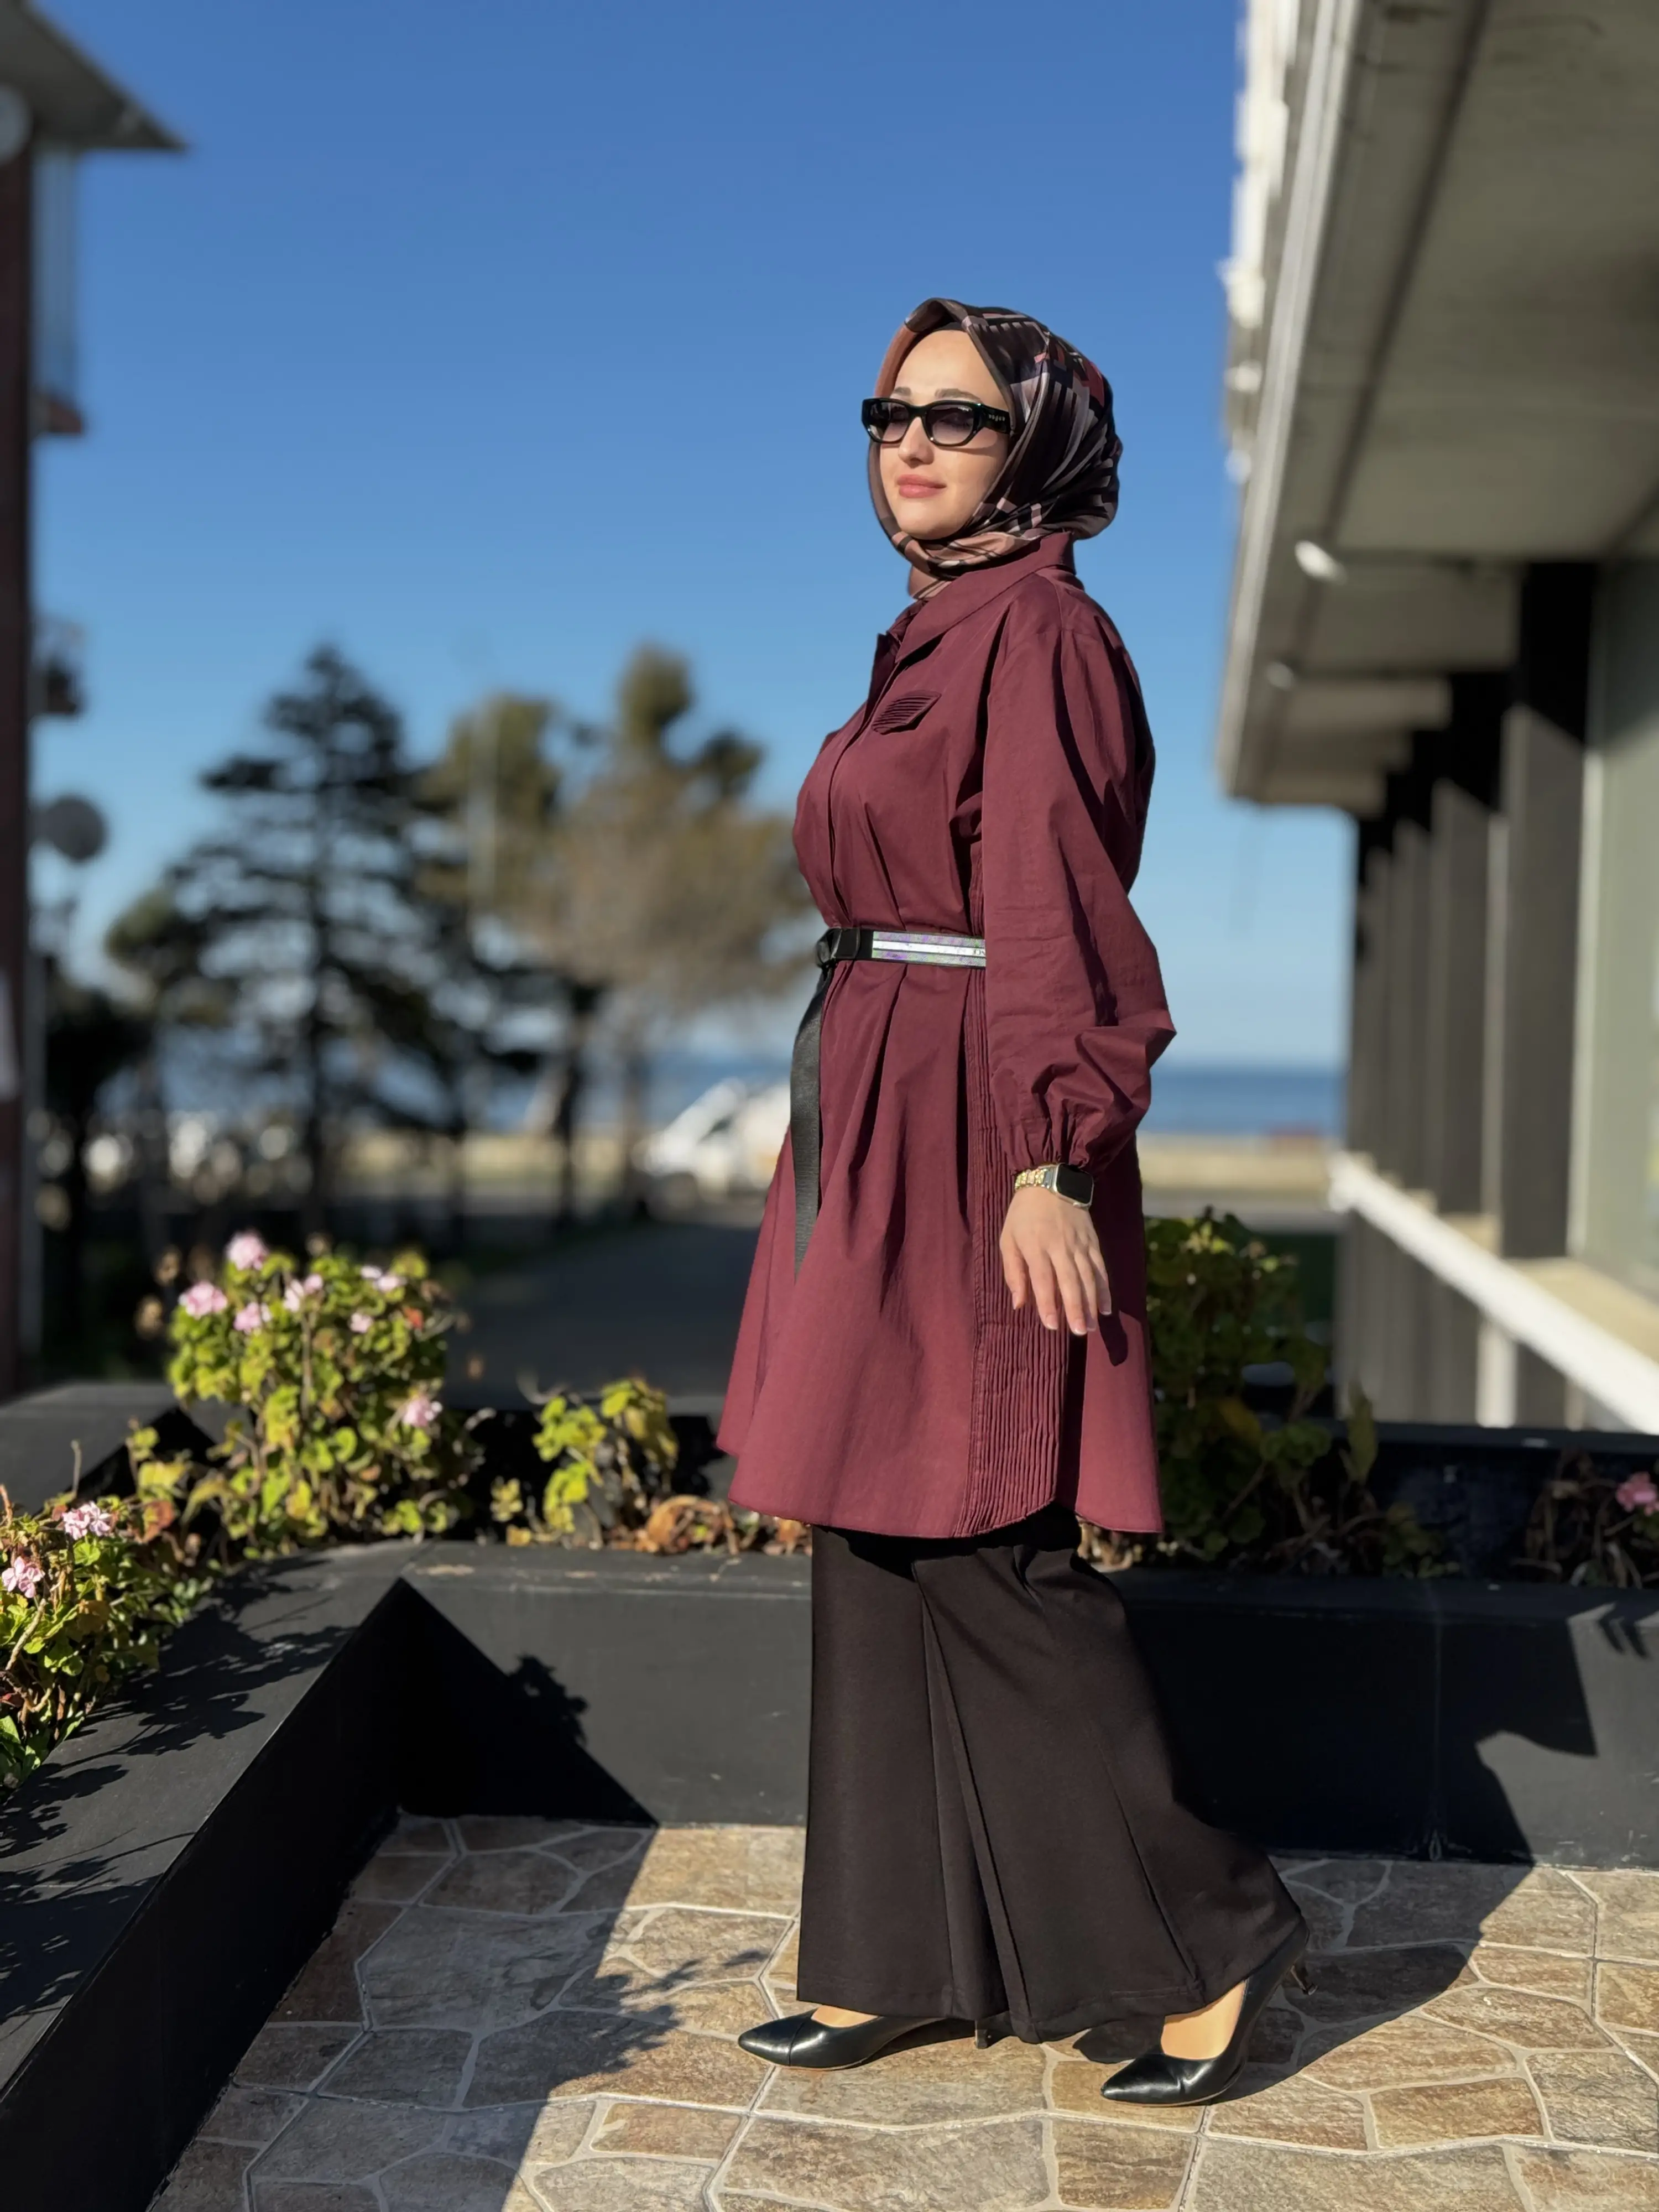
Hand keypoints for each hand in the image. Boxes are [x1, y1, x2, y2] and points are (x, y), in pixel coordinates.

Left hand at [999, 1185, 1111, 1333]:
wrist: (1051, 1182)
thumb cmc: (1023, 1216)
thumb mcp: (1008, 1239)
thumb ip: (1013, 1272)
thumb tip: (1018, 1304)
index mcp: (1035, 1246)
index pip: (1043, 1279)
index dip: (1047, 1303)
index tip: (1051, 1325)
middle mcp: (1060, 1246)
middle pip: (1070, 1281)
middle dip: (1076, 1308)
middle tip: (1079, 1332)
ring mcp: (1079, 1244)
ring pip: (1089, 1277)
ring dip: (1092, 1303)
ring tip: (1092, 1327)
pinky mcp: (1093, 1242)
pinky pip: (1101, 1268)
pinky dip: (1105, 1289)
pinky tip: (1106, 1308)